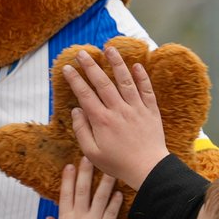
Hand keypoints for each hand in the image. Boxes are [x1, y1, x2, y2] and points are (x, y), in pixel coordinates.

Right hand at [43, 157, 122, 218]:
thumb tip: (48, 218)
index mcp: (65, 218)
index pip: (66, 193)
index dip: (68, 178)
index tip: (70, 165)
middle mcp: (79, 216)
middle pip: (82, 190)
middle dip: (85, 173)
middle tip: (88, 158)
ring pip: (100, 198)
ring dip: (105, 183)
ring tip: (110, 171)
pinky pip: (111, 213)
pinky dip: (115, 202)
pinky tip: (119, 193)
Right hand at [63, 43, 169, 191]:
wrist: (148, 169)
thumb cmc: (118, 163)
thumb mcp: (92, 153)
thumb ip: (82, 130)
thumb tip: (76, 111)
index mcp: (102, 120)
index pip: (85, 94)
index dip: (75, 79)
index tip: (67, 68)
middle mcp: (118, 110)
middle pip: (103, 82)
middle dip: (90, 66)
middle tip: (82, 53)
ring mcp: (136, 108)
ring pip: (125, 81)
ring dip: (116, 63)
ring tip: (109, 49)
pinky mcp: (151, 111)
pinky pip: (146, 90)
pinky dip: (142, 77)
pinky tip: (137, 65)